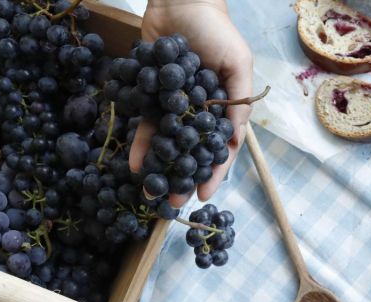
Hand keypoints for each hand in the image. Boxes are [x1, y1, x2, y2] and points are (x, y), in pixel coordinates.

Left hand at [130, 0, 253, 206]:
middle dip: (181, 178)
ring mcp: (174, 105)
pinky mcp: (151, 94)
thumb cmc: (217, 30)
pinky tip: (132, 163)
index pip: (219, 149)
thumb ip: (238, 102)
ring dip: (158, 168)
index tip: (204, 196)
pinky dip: (139, 143)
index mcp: (224, 109)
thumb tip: (234, 140)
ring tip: (148, 191)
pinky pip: (144, 122)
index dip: (213, 173)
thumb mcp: (238, 63)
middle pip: (190, 152)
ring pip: (166, 143)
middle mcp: (199, 112)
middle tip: (171, 202)